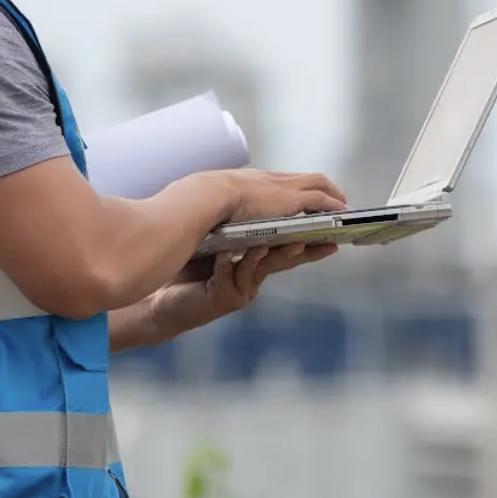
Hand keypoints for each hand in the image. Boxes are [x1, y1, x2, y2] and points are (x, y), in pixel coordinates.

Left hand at [148, 243, 337, 336]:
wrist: (159, 302)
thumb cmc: (187, 269)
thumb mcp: (220, 245)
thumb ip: (240, 231)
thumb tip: (258, 195)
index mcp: (255, 262)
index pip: (291, 249)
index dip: (314, 242)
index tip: (337, 232)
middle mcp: (253, 278)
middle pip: (285, 259)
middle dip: (304, 248)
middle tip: (325, 238)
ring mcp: (240, 289)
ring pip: (261, 267)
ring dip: (272, 252)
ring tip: (286, 241)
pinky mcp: (223, 298)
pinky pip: (230, 277)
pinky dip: (231, 264)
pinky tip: (227, 254)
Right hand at [216, 169, 346, 223]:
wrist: (212, 195)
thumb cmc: (210, 200)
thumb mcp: (222, 198)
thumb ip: (229, 202)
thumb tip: (221, 211)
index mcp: (259, 179)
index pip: (288, 180)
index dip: (301, 187)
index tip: (307, 195)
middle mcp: (275, 179)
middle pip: (308, 178)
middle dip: (324, 188)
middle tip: (335, 199)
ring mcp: (285, 187)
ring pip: (319, 184)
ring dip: (334, 195)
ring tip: (343, 208)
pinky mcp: (292, 199)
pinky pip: (321, 201)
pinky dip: (333, 205)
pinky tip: (341, 214)